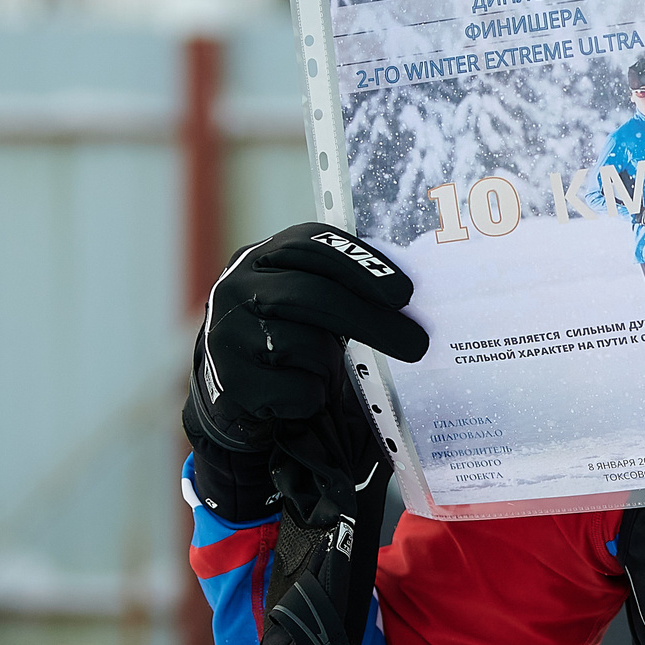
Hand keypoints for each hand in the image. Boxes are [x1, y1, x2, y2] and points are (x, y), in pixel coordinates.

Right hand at [183, 223, 427, 466]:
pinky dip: (310, 398)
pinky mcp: (229, 378)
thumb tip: (411, 299)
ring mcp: (227, 330)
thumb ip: (346, 289)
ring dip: (327, 367)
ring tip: (322, 374)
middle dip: (372, 322)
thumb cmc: (292, 339)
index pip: (314, 245)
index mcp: (264, 256)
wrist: (238, 394)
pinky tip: (298, 397)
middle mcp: (237, 285)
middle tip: (417, 345)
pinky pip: (295, 390)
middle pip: (313, 295)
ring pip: (302, 344)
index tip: (405, 295)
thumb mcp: (314, 304)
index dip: (363, 266)